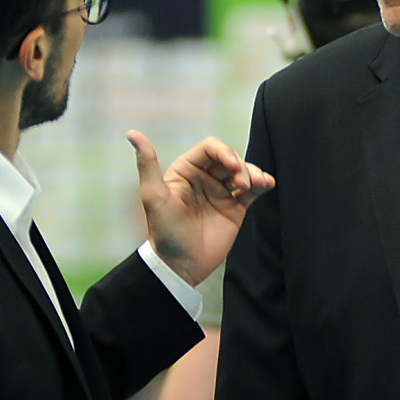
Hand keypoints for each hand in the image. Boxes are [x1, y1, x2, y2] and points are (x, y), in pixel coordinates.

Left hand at [131, 132, 274, 286]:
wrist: (181, 266)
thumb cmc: (164, 232)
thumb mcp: (153, 196)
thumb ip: (147, 163)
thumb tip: (133, 133)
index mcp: (185, 170)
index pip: (210, 148)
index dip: (224, 152)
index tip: (232, 166)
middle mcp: (204, 178)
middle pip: (229, 157)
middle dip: (239, 165)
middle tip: (241, 182)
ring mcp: (221, 193)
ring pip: (243, 171)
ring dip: (252, 173)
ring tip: (254, 185)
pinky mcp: (235, 208)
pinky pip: (252, 190)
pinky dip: (262, 183)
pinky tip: (267, 183)